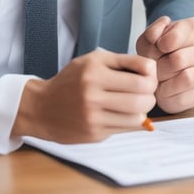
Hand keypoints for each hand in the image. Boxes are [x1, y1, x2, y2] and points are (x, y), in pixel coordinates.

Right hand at [11, 49, 156, 142]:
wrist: (41, 107)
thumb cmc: (72, 80)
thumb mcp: (94, 60)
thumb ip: (124, 61)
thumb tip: (152, 70)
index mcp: (94, 72)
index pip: (140, 77)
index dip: (151, 77)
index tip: (148, 77)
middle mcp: (93, 94)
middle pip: (142, 98)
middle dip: (150, 95)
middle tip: (146, 92)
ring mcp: (93, 116)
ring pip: (137, 116)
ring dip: (143, 110)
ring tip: (137, 103)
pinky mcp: (93, 133)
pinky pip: (125, 128)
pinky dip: (132, 121)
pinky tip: (125, 114)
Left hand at [136, 16, 193, 113]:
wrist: (157, 75)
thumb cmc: (153, 56)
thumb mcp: (147, 41)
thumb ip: (153, 31)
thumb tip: (165, 23)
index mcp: (193, 30)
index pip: (193, 28)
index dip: (173, 38)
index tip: (161, 45)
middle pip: (181, 58)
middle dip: (161, 65)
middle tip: (155, 66)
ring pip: (187, 78)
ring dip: (166, 80)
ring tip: (159, 78)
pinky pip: (185, 97)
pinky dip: (168, 94)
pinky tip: (165, 89)